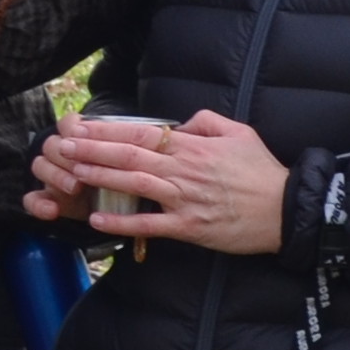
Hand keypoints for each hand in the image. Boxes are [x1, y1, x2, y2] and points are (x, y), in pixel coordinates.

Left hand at [24, 110, 288, 253]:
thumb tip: (180, 123)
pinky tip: (97, 220)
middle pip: (130, 157)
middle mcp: (184, 171)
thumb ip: (206, 122)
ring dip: (100, 178)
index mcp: (193, 146)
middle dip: (93, 150)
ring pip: (134, 185)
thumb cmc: (262, 171)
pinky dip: (122, 223)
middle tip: (62, 145)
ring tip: (71, 172)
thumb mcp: (239, 133)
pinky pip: (149, 225)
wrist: (286, 210)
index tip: (81, 126)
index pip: (141, 135)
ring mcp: (184, 200)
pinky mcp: (189, 228)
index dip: (108, 131)